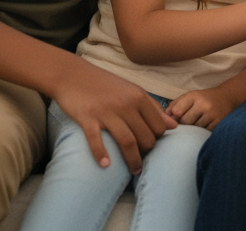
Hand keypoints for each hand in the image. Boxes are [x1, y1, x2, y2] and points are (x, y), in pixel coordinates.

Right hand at [52, 62, 176, 173]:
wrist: (72, 75)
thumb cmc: (104, 84)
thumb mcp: (132, 90)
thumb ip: (153, 108)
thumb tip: (173, 126)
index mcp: (139, 97)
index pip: (158, 126)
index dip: (157, 140)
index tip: (151, 147)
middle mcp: (126, 104)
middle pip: (145, 137)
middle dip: (146, 153)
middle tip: (142, 160)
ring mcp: (106, 112)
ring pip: (127, 142)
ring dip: (133, 161)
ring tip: (135, 171)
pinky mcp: (87, 118)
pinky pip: (97, 141)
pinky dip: (101, 155)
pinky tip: (106, 166)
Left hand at [167, 87, 234, 130]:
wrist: (227, 97)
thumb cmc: (203, 98)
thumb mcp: (189, 96)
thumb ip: (175, 105)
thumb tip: (164, 117)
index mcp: (193, 96)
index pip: (176, 112)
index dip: (174, 118)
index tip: (177, 118)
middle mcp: (203, 104)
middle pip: (185, 122)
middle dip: (185, 123)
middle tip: (188, 120)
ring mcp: (211, 114)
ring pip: (195, 128)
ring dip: (194, 128)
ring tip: (197, 122)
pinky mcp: (218, 122)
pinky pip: (204, 131)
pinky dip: (202, 130)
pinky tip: (204, 124)